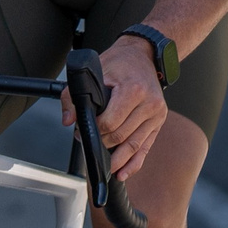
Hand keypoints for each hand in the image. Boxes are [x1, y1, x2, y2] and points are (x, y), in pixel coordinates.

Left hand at [83, 35, 168, 181]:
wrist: (145, 55)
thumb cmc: (121, 62)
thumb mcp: (95, 71)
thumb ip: (74, 95)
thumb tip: (69, 120)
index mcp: (133, 90)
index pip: (110, 122)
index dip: (94, 130)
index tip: (82, 130)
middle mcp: (149, 104)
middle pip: (121, 136)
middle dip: (102, 143)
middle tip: (89, 142)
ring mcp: (156, 115)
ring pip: (134, 146)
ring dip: (117, 160)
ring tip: (105, 168)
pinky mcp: (158, 122)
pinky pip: (145, 147)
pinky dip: (134, 163)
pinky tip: (123, 172)